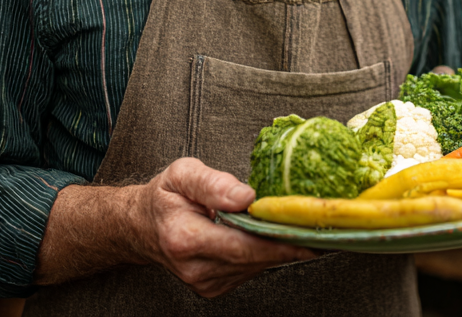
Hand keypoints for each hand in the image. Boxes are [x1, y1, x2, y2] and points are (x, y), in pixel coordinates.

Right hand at [133, 157, 318, 297]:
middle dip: (287, 243)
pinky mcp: (213, 287)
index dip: (278, 241)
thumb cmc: (164, 198)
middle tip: (319, 226)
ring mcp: (204, 282)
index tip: (308, 233)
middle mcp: (195, 267)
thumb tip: (247, 196)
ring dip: (277, 248)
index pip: (242, 245)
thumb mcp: (182, 174)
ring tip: (298, 226)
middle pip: (254, 258)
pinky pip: (249, 270)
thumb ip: (213, 183)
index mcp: (185, 238)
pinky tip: (270, 237)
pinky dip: (263, 254)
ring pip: (255, 266)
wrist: (142, 227)